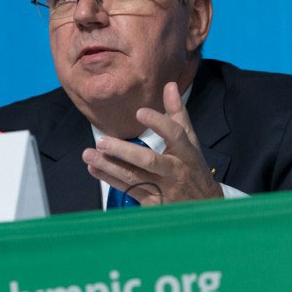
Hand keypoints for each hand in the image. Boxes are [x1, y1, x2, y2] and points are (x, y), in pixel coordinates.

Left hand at [82, 82, 222, 204]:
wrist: (202, 205)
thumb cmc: (192, 167)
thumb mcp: (190, 141)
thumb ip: (177, 113)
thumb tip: (169, 85)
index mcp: (186, 153)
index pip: (175, 134)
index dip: (158, 123)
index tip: (139, 112)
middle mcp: (175, 171)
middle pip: (148, 160)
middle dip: (123, 152)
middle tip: (101, 142)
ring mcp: (163, 189)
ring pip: (133, 178)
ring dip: (109, 167)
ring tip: (89, 155)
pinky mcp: (152, 203)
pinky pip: (128, 190)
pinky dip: (109, 179)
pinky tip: (94, 169)